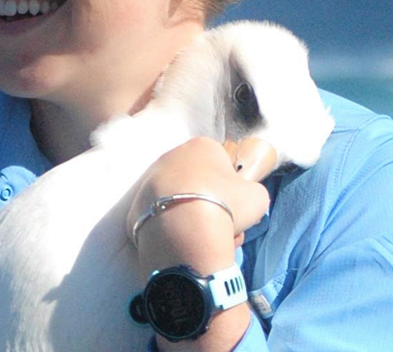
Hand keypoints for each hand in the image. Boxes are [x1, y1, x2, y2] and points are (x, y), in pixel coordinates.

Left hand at [127, 137, 278, 275]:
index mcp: (200, 147)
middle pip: (198, 184)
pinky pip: (161, 221)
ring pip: (179, 204)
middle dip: (212, 205)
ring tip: (205, 241)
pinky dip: (172, 233)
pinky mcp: (135, 209)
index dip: (231, 187)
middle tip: (223, 227)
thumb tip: (243, 200)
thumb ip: (251, 192)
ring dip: (194, 221)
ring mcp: (148, 182)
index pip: (221, 163)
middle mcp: (170, 158)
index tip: (235, 206)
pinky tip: (183, 246)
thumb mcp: (257, 197)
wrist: (186, 232)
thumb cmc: (227, 205)